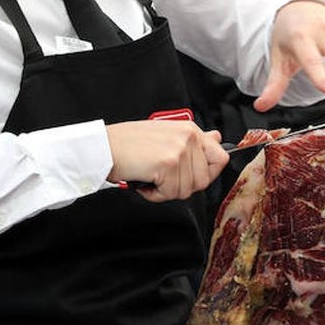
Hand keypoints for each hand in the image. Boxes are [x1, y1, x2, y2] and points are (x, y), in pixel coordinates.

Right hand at [106, 121, 228, 201]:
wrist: (104, 146)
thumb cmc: (128, 143)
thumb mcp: (166, 135)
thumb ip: (193, 140)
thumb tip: (217, 139)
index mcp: (190, 129)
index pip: (221, 157)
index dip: (207, 174)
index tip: (189, 176)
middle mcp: (188, 137)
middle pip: (204, 180)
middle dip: (181, 185)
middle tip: (162, 177)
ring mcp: (179, 150)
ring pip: (187, 190)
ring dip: (166, 191)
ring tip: (150, 176)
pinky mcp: (168, 164)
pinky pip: (171, 194)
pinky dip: (155, 194)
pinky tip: (144, 181)